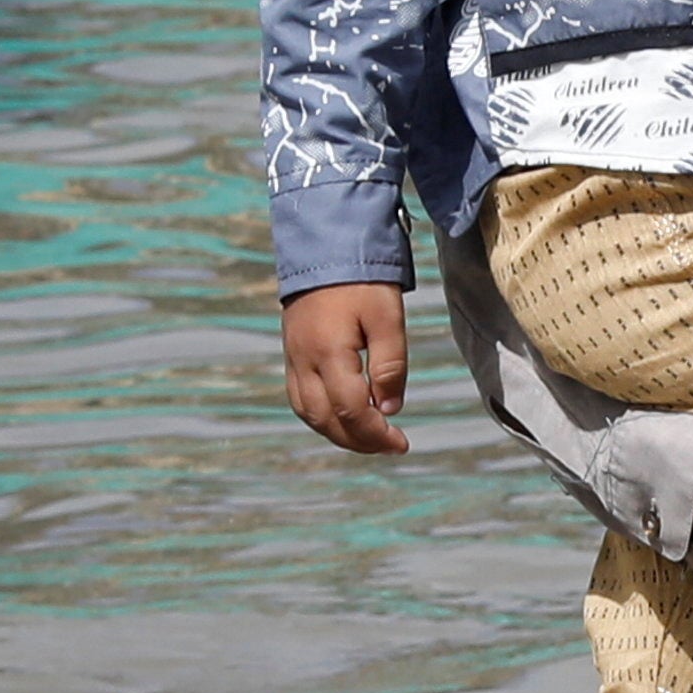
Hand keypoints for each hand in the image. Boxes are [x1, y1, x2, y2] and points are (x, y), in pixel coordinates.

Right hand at [282, 282, 411, 455]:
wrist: (325, 247)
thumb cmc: (362, 280)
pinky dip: (322, 418)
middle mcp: (304, 360)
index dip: (376, 434)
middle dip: (359, 440)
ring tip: (370, 438)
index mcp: (329, 352)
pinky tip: (344, 418)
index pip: (350, 410)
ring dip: (338, 434)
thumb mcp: (387, 317)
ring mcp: (293, 358)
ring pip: (309, 414)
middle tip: (389, 445)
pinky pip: (300, 398)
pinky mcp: (291, 353)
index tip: (401, 443)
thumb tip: (389, 409)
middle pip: (326, 420)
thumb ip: (390, 364)